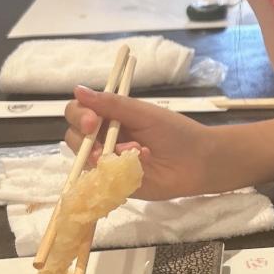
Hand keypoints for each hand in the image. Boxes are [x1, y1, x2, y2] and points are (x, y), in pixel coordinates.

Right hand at [64, 86, 217, 200]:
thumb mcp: (143, 114)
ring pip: (84, 159)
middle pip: (74, 136)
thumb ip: (112, 104)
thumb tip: (78, 90)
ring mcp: (109, 162)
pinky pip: (100, 179)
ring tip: (130, 155)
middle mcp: (105, 138)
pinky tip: (137, 168)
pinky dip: (114, 172)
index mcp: (110, 117)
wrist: (199, 162)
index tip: (92, 120)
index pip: (79, 112)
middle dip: (84, 138)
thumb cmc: (175, 133)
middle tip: (101, 143)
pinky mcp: (116, 183)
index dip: (79, 115)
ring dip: (102, 155)